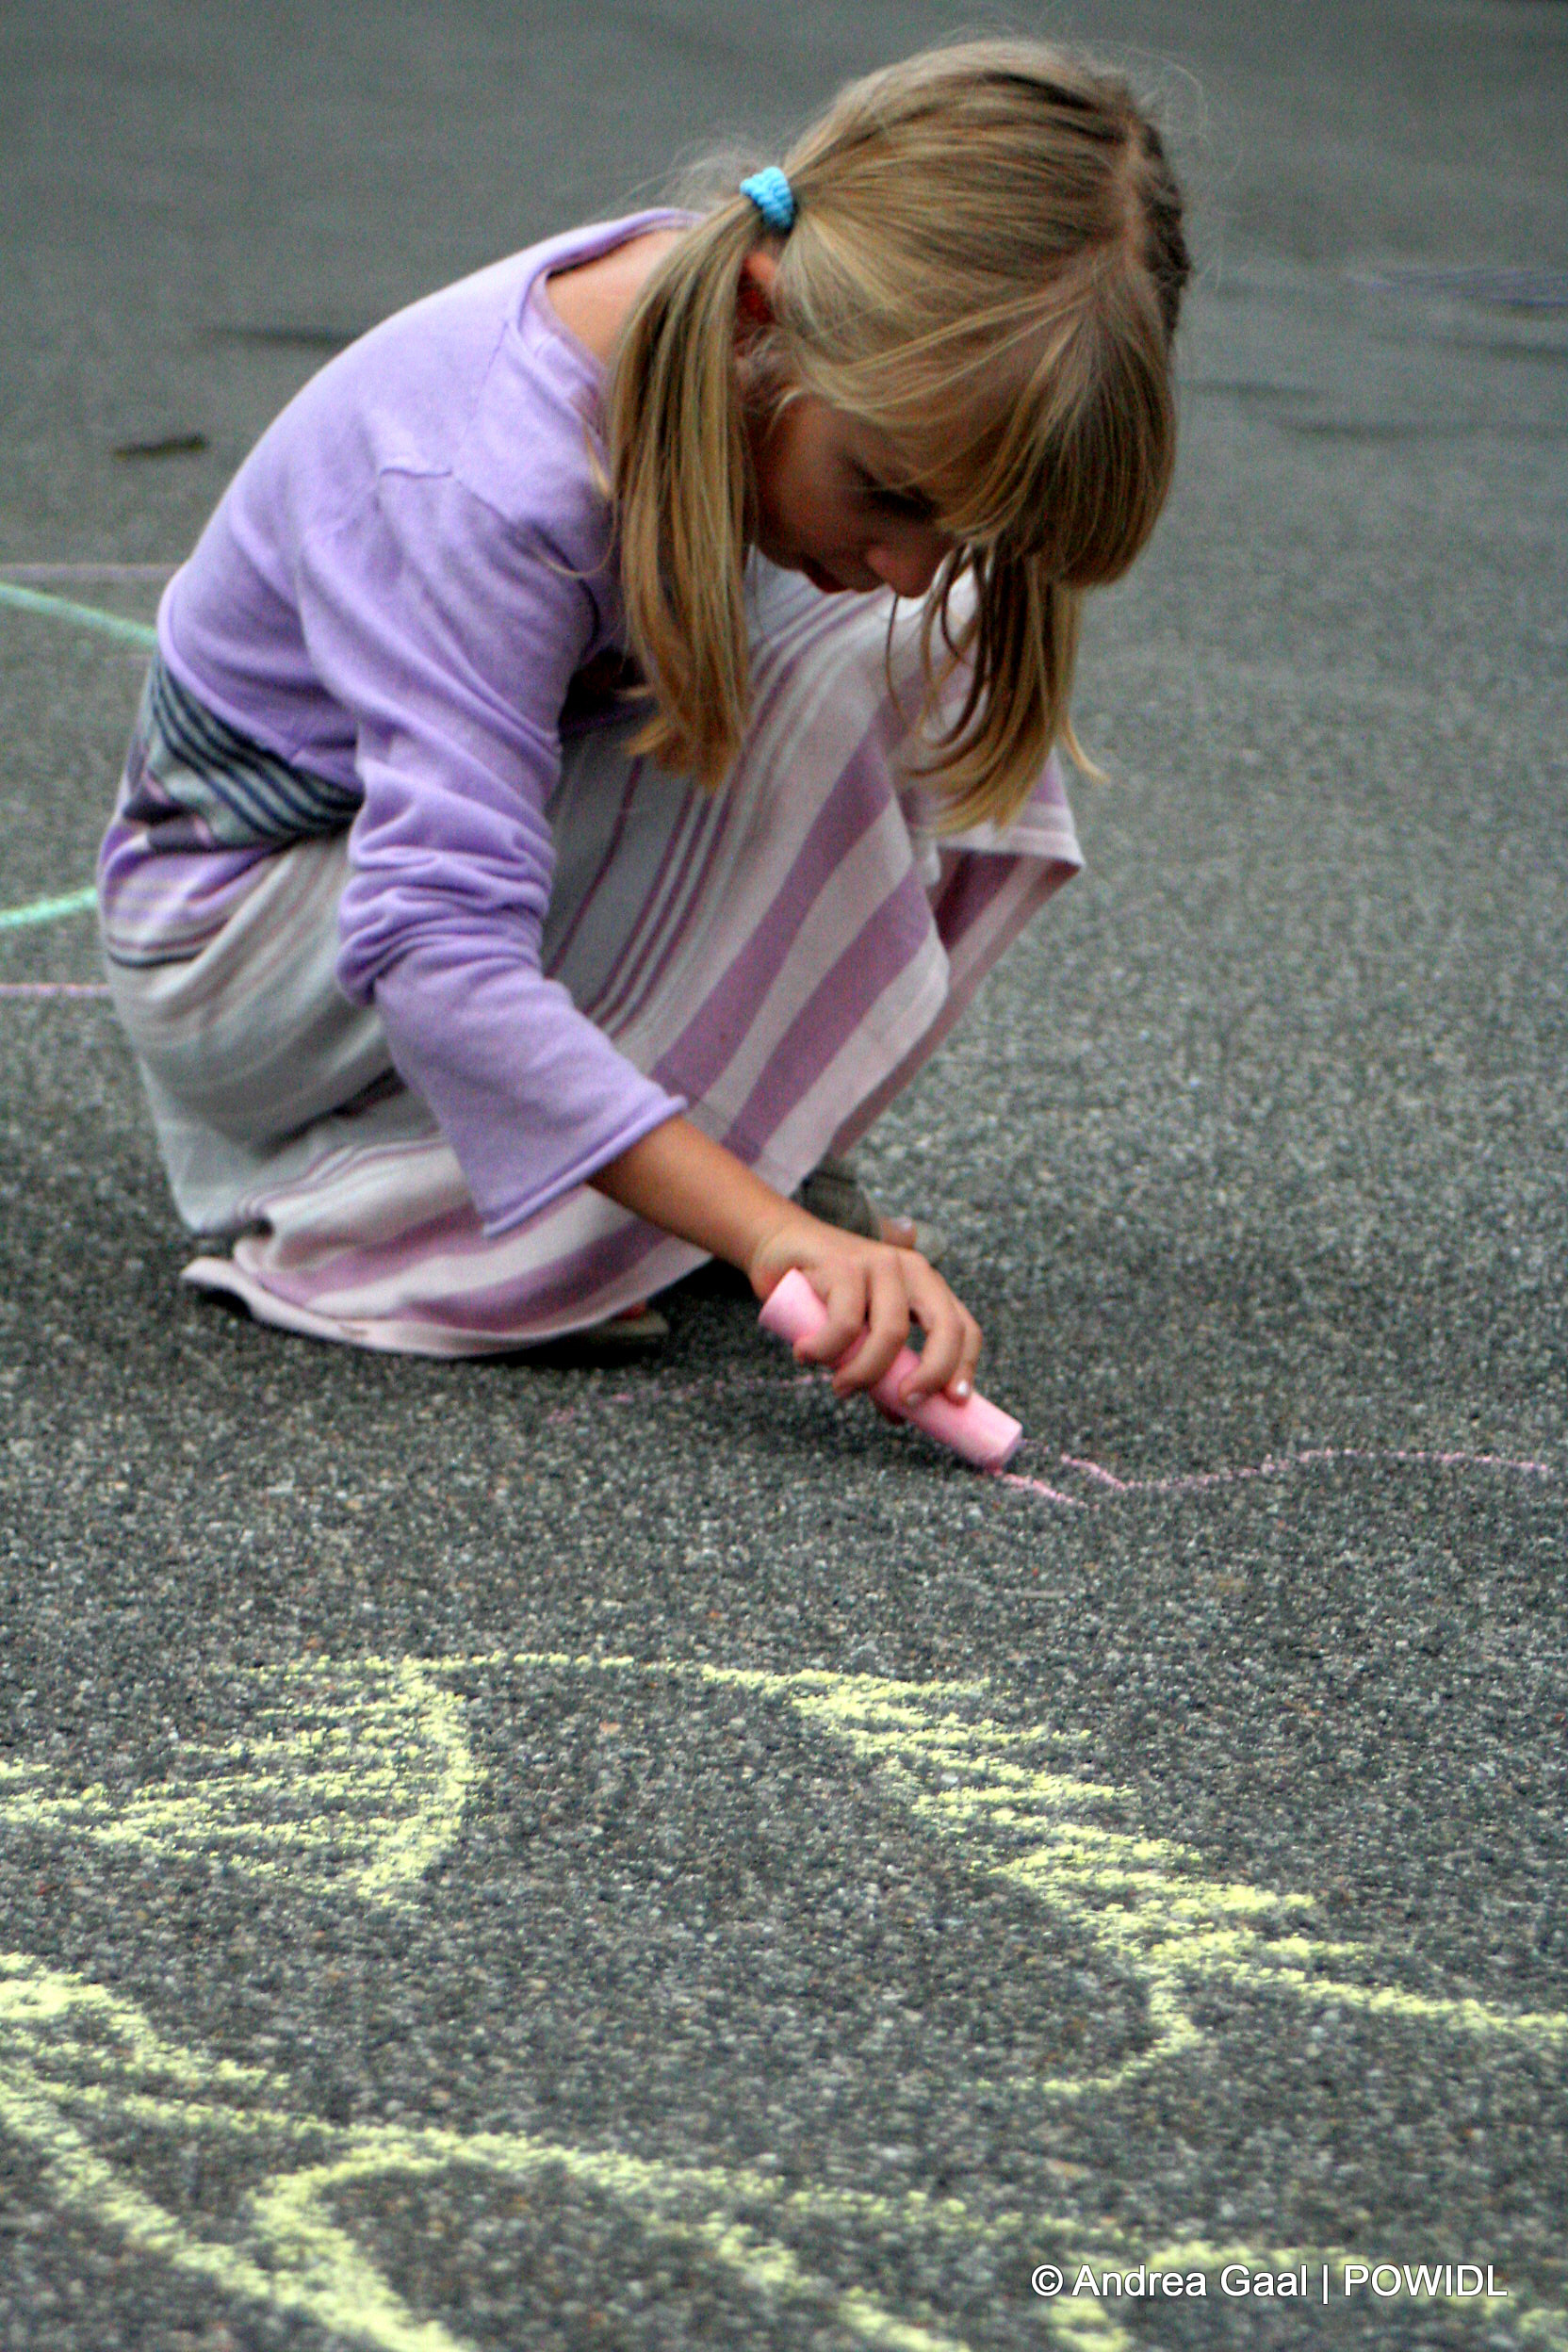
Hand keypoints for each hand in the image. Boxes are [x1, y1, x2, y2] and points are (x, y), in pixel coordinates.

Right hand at [748, 1214, 981, 1407]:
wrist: (779, 1246)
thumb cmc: (825, 1295)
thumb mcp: (862, 1334)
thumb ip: (883, 1367)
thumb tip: (900, 1414)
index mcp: (926, 1286)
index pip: (965, 1328)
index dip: (964, 1367)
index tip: (954, 1402)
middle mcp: (911, 1270)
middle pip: (945, 1328)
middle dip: (932, 1374)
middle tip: (904, 1401)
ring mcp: (879, 1264)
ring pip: (891, 1333)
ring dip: (865, 1373)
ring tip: (840, 1387)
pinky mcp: (845, 1265)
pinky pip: (845, 1324)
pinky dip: (825, 1350)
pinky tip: (806, 1354)